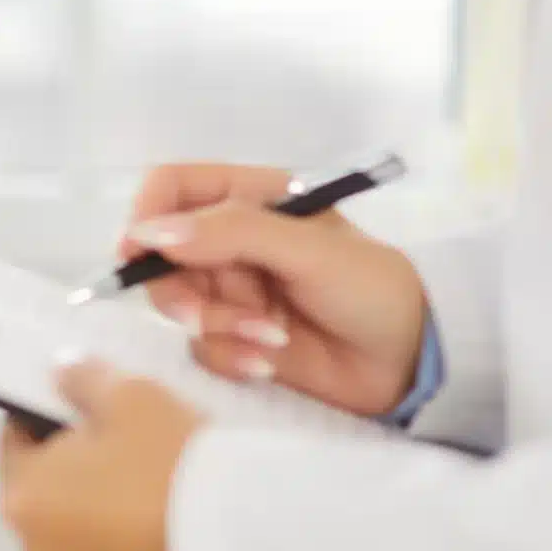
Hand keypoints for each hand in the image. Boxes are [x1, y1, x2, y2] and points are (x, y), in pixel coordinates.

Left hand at [0, 362, 201, 550]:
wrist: (242, 541)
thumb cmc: (176, 467)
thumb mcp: (131, 397)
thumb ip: (84, 380)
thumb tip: (63, 372)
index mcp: (22, 498)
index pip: (16, 442)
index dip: (46, 416)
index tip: (77, 406)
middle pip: (47, 492)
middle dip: (78, 467)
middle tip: (128, 444)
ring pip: (79, 534)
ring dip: (102, 512)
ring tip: (153, 486)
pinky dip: (128, 547)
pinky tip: (164, 524)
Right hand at [122, 163, 430, 417]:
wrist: (410, 362)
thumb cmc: (369, 288)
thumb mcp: (306, 249)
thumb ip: (230, 233)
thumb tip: (150, 232)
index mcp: (251, 199)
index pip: (173, 188)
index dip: (148, 217)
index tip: (141, 254)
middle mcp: (232, 241)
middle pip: (162, 256)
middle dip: (181, 292)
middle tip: (203, 317)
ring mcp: (232, 291)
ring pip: (178, 307)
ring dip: (216, 328)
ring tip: (268, 338)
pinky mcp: (234, 337)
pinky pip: (200, 348)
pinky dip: (230, 356)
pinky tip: (269, 360)